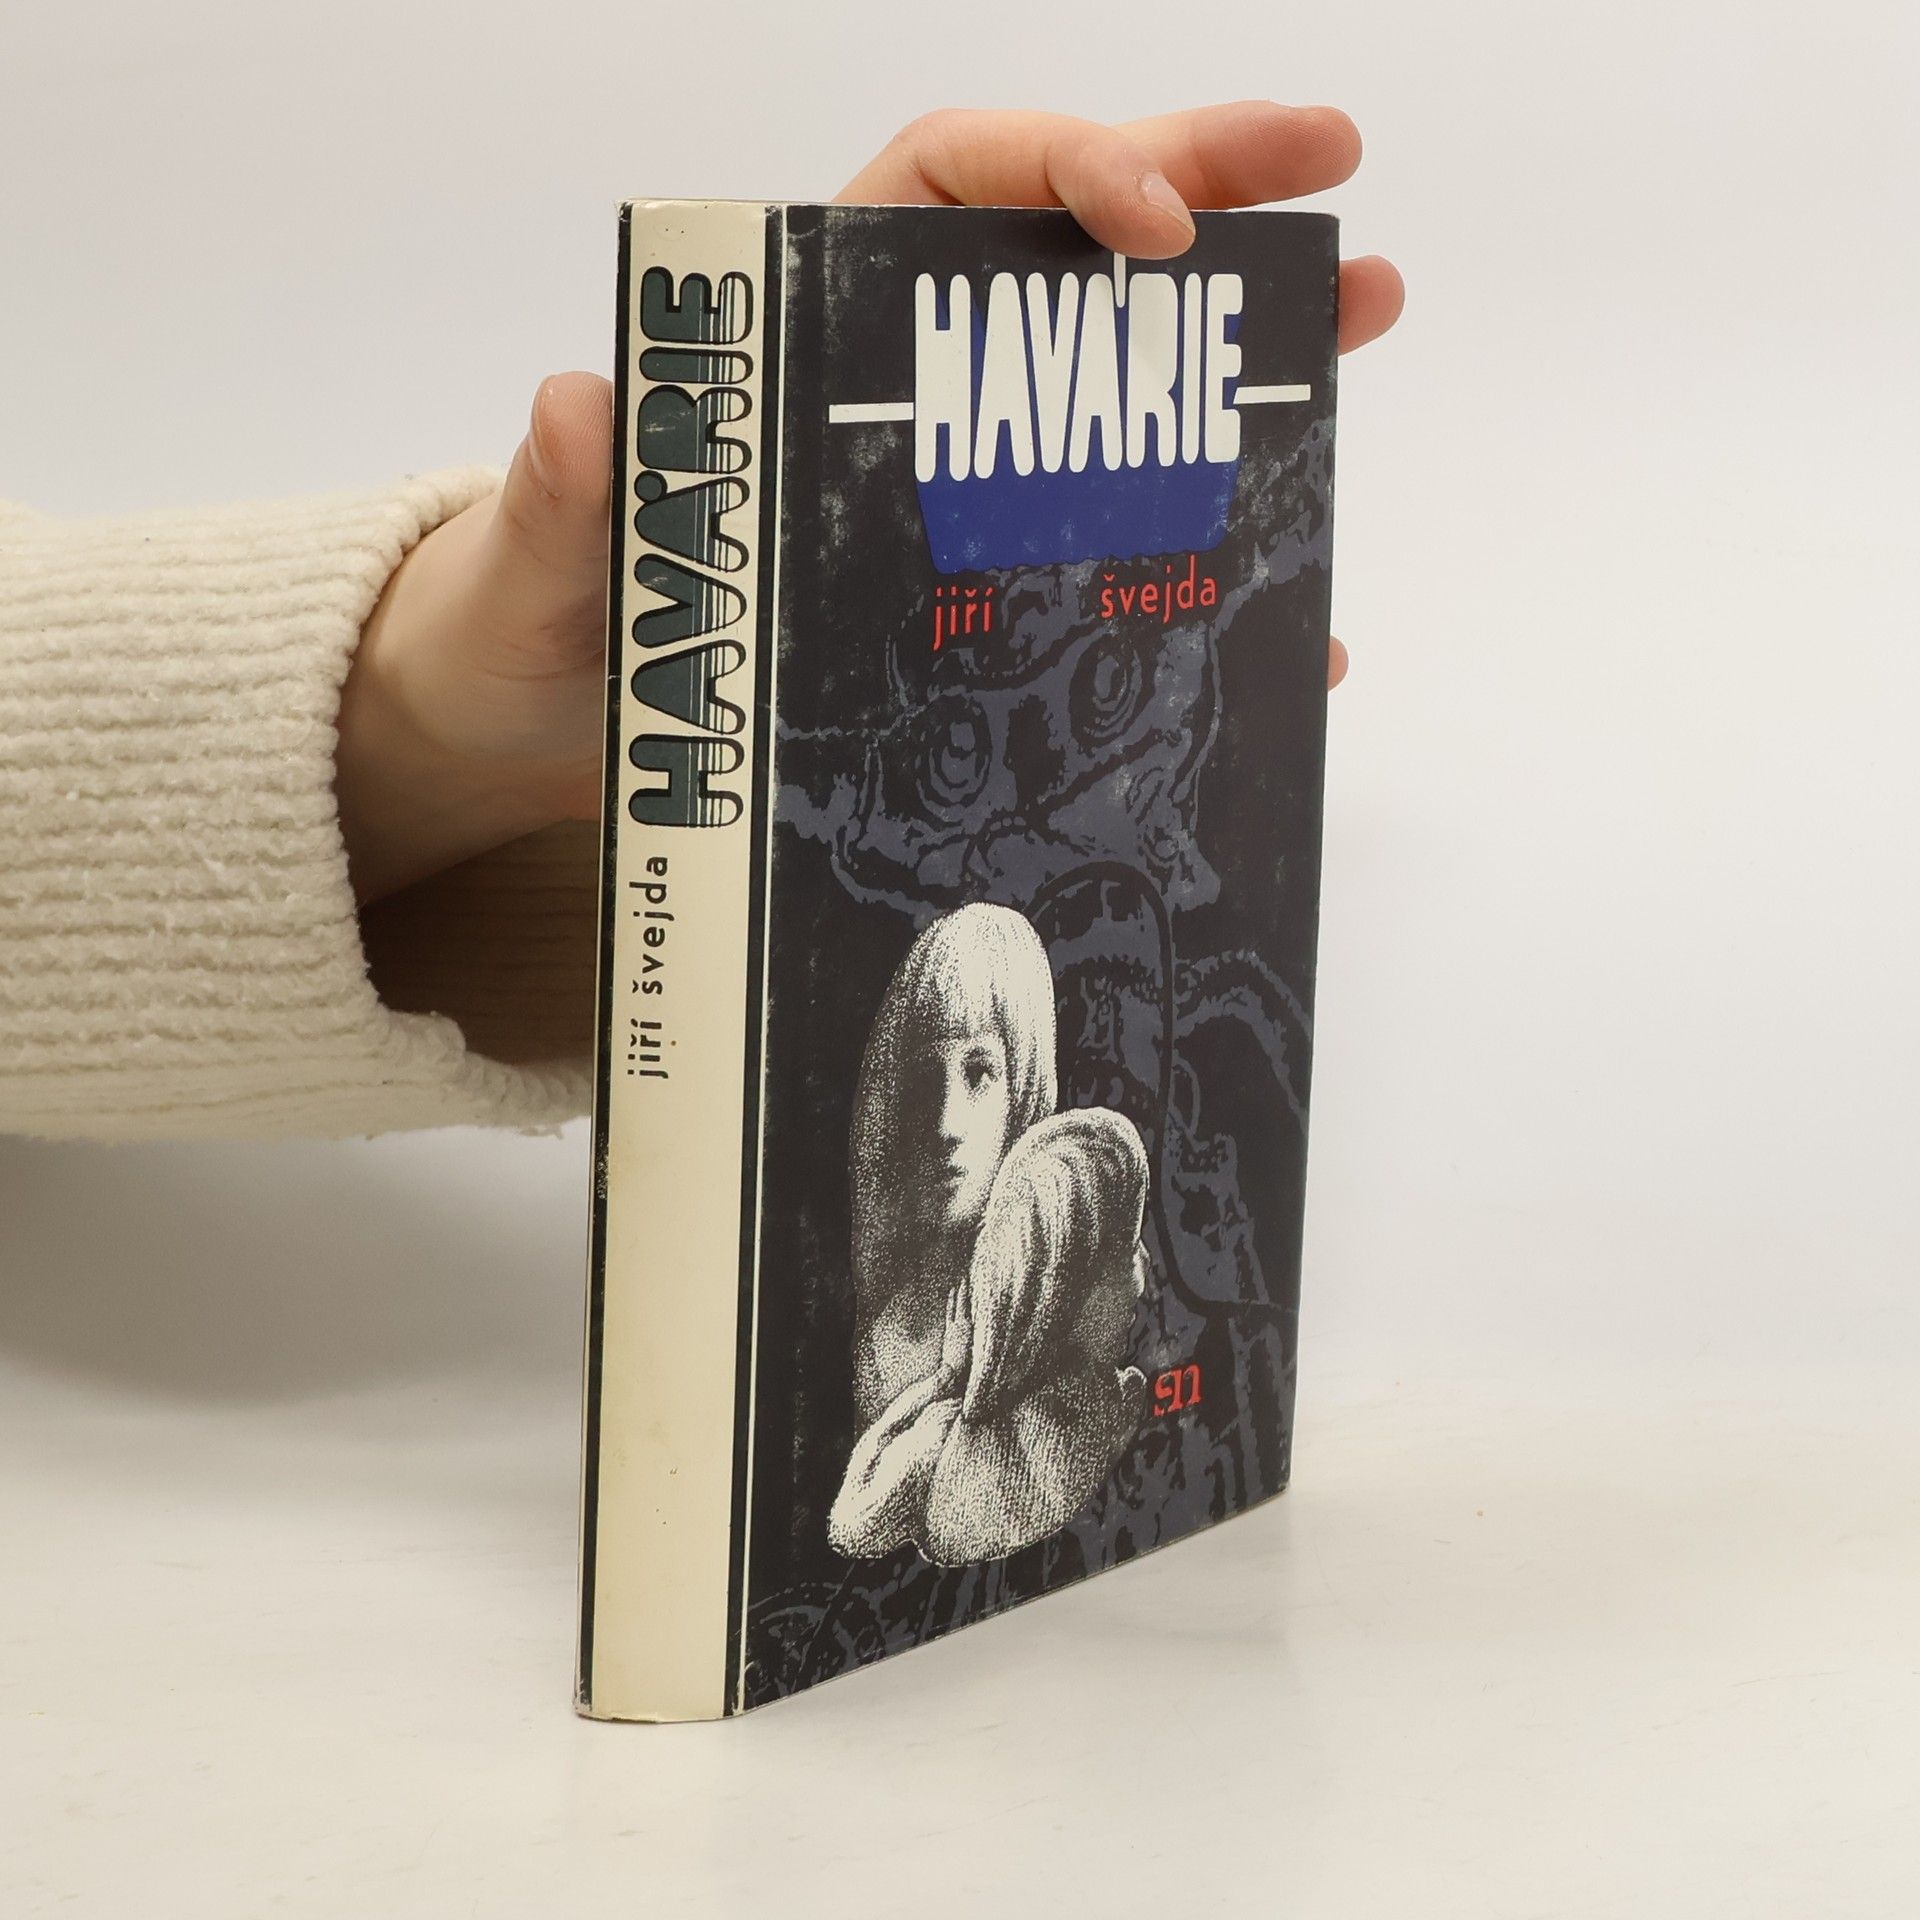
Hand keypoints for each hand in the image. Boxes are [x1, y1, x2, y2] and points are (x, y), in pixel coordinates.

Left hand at [335, 102, 1405, 903]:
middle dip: (1204, 191)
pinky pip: (1097, 558)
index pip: (944, 186)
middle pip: (1060, 255)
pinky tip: (1286, 600)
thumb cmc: (526, 630)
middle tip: (1337, 174)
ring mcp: (937, 489)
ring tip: (1358, 320)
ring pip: (1105, 388)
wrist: (536, 737)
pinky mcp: (962, 595)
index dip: (1063, 169)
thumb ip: (568, 494)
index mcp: (793, 329)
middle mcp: (884, 387)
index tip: (1156, 219)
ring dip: (1232, 351)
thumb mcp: (541, 565)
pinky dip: (1193, 571)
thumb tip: (588, 403)